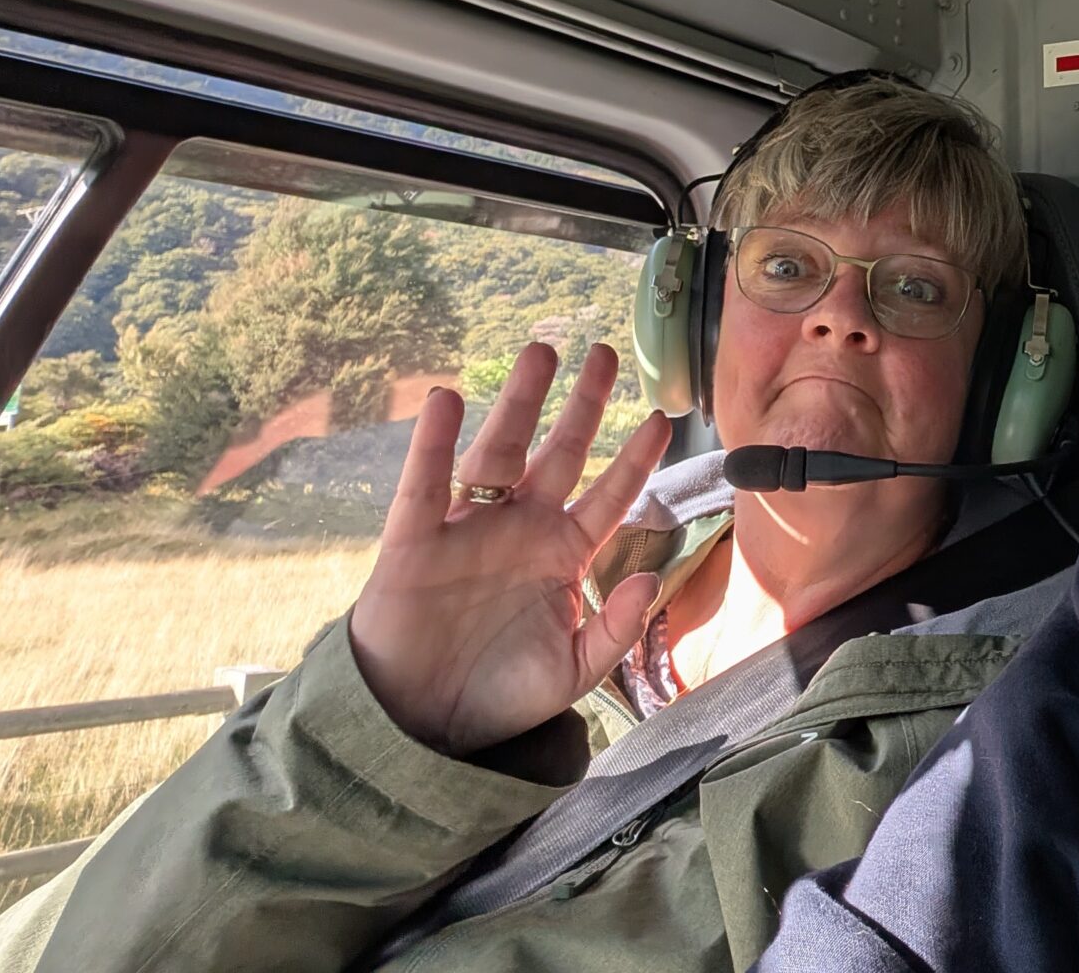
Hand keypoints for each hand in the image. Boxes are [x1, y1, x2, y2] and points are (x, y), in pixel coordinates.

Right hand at [349, 343, 670, 756]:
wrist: (425, 727)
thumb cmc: (502, 696)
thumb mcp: (573, 671)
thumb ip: (616, 628)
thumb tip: (652, 577)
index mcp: (563, 555)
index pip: (609, 494)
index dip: (634, 457)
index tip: (662, 416)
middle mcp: (521, 530)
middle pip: (559, 453)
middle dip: (582, 404)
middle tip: (604, 353)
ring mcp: (469, 529)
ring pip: (498, 452)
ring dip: (518, 403)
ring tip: (541, 351)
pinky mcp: (416, 542)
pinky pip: (425, 485)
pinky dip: (433, 444)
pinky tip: (446, 402)